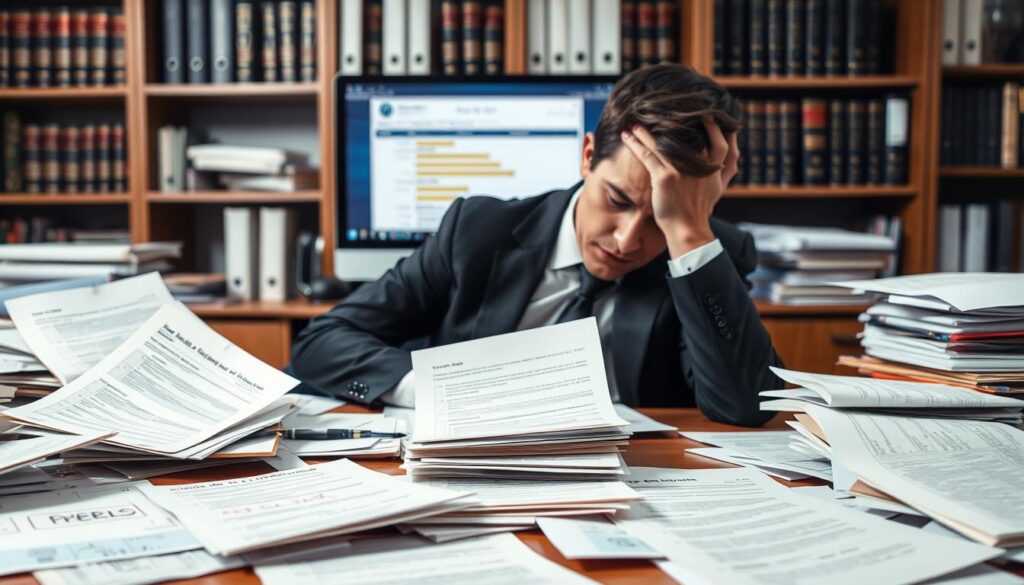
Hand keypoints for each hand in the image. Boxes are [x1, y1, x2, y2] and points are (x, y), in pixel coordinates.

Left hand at [620, 118, 733, 256]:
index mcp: (714, 167)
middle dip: (671, 122)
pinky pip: (648, 155)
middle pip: (685, 136)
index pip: (718, 140)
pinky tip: (627, 136)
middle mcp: (699, 166)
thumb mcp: (719, 188)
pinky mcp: (664, 177)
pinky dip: (636, 143)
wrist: (687, 230)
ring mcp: (681, 170)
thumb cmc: (700, 209)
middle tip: (658, 110)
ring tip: (634, 122)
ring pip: (662, 143)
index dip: (713, 126)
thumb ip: (726, 169)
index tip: (706, 114)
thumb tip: (734, 150)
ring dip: (645, 131)